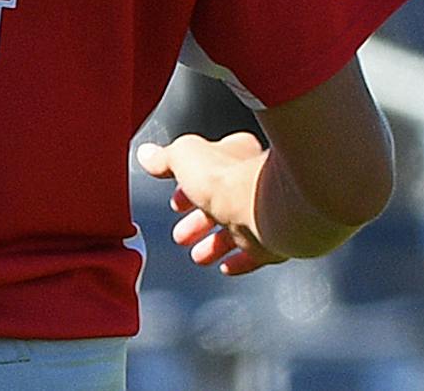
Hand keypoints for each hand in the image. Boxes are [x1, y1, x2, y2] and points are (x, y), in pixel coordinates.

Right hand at [136, 133, 288, 275]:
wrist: (270, 209)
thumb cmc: (231, 179)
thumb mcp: (183, 157)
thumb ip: (165, 157)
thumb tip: (148, 155)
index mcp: (235, 155)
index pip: (209, 167)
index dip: (187, 182)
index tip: (174, 197)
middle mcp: (253, 183)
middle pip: (220, 203)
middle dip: (198, 220)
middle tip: (180, 233)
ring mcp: (264, 213)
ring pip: (236, 231)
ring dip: (213, 244)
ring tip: (196, 254)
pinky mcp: (275, 241)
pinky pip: (255, 254)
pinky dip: (239, 261)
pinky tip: (226, 267)